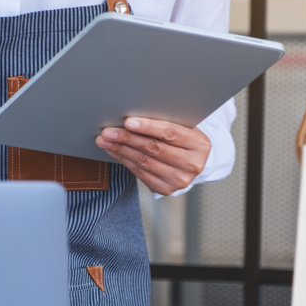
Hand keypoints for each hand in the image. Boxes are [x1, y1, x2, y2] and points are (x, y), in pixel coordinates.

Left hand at [95, 118, 210, 195]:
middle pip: (154, 148)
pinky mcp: (166, 189)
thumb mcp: (183, 127)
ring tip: (105, 140)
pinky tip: (115, 151)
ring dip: (121, 150)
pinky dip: (124, 160)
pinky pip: (140, 172)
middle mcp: (191, 164)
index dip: (147, 127)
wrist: (192, 162)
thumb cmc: (183, 139)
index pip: (170, 133)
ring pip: (144, 161)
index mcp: (199, 144)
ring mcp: (179, 179)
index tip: (128, 122)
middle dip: (127, 138)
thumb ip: (165, 122)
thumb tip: (133, 116)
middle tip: (108, 131)